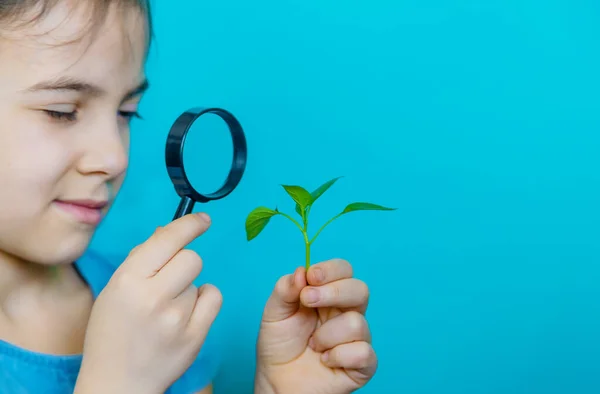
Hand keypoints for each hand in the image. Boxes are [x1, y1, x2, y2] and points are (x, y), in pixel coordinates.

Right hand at [74, 213, 221, 393]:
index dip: (189, 225)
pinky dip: (203, 301)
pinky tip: (187, 314)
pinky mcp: (195, 336)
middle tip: (169, 280)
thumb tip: (170, 230)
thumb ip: (142, 258)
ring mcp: (177, 318)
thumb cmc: (112, 331)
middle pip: (192, 258)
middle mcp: (153, 297)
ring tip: (166, 311)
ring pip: (199, 281)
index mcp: (128, 280)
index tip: (203, 220)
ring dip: (187, 289)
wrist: (116, 382)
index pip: (168, 239)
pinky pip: (213, 298)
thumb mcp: (115, 289)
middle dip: (184, 263)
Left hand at [255, 259, 376, 393]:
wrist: (277, 382)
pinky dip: (338, 356)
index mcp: (328, 295)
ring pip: (357, 323)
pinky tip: (325, 361)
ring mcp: (356, 338)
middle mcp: (346, 313)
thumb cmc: (279, 347)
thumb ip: (285, 289)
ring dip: (327, 335)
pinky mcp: (362, 364)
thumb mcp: (274, 313)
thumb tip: (302, 271)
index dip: (331, 270)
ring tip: (313, 345)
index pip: (343, 271)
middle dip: (334, 293)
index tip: (311, 277)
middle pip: (360, 290)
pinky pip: (364, 352)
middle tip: (308, 301)